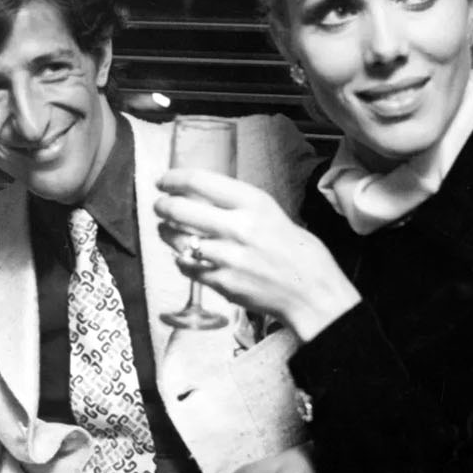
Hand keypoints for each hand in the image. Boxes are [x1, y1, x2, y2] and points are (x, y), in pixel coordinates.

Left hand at [154, 169, 359, 340]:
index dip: (174, 179)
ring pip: (177, 239)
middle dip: (162, 206)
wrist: (312, 293)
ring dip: (166, 233)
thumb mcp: (271, 214)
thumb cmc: (296, 252)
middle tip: (160, 206)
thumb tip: (201, 196)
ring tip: (166, 230)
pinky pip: (186, 266)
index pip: (200, 181)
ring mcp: (228, 257)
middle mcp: (239, 227)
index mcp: (253, 203)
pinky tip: (185, 256)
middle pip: (180, 209)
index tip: (163, 181)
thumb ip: (238, 205)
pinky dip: (181, 260)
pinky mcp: (222, 283)